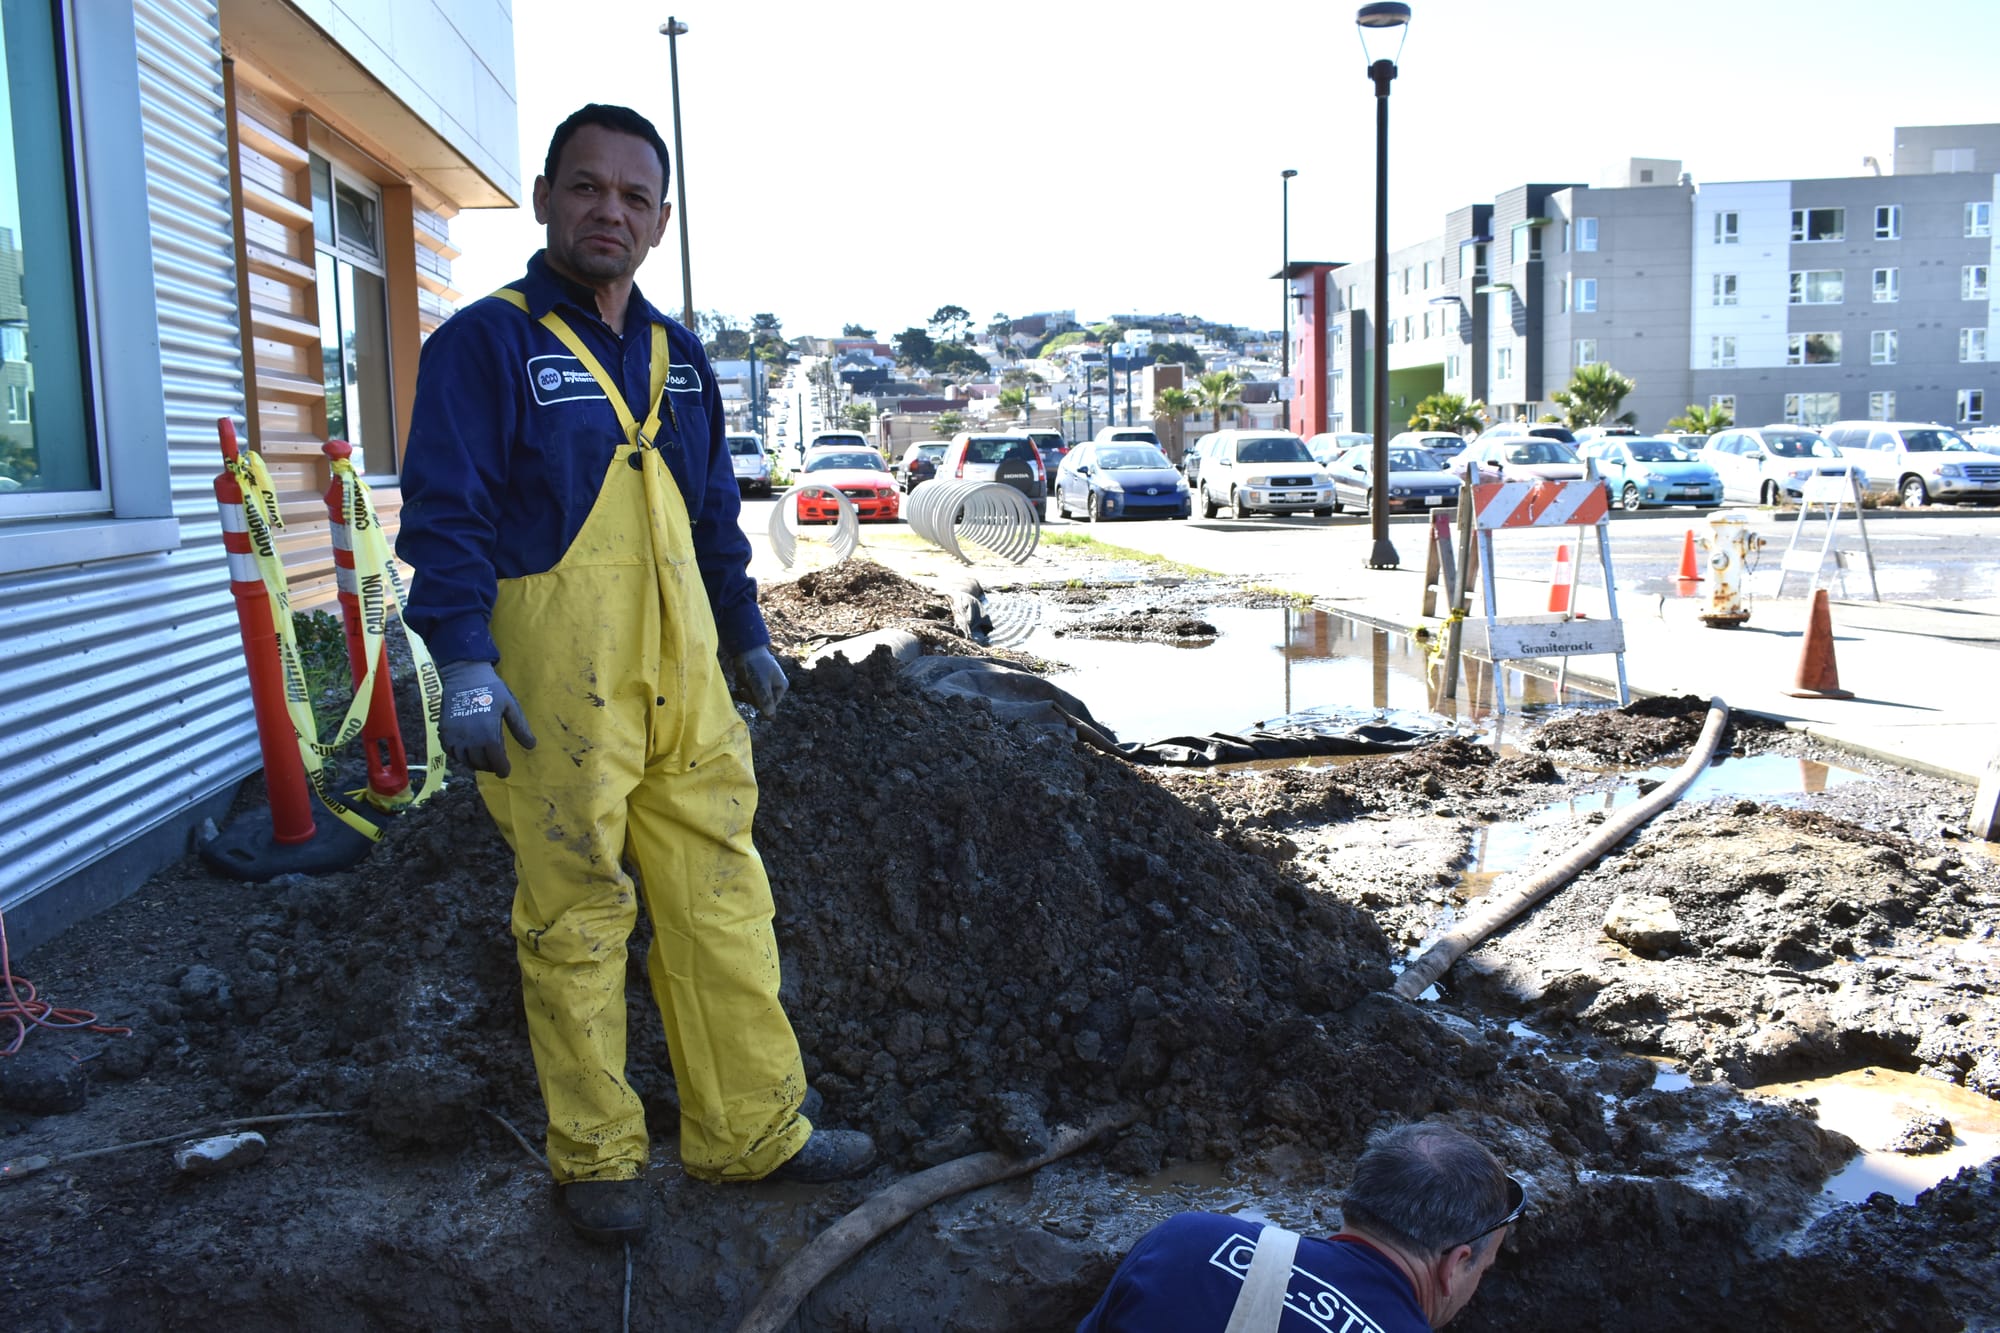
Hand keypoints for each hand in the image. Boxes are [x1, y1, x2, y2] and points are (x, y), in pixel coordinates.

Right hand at [439, 659, 535, 777]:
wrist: (465, 675)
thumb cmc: (491, 689)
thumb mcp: (510, 706)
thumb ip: (520, 727)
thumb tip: (531, 746)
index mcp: (488, 733)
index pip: (495, 760)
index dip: (502, 768)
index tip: (506, 771)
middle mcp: (469, 738)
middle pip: (480, 762)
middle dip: (489, 766)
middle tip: (496, 764)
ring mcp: (454, 736)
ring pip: (464, 760)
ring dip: (475, 763)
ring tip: (483, 759)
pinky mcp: (444, 731)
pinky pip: (450, 751)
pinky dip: (459, 756)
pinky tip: (467, 752)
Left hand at [730, 645, 788, 715]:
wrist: (744, 647)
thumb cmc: (755, 665)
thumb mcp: (760, 684)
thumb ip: (765, 701)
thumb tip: (772, 719)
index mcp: (780, 687)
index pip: (769, 706)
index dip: (757, 701)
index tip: (748, 691)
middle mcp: (774, 686)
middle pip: (760, 702)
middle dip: (749, 694)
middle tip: (744, 684)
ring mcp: (764, 683)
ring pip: (752, 696)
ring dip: (744, 689)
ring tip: (743, 677)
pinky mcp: (755, 680)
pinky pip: (747, 690)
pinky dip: (742, 686)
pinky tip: (739, 678)